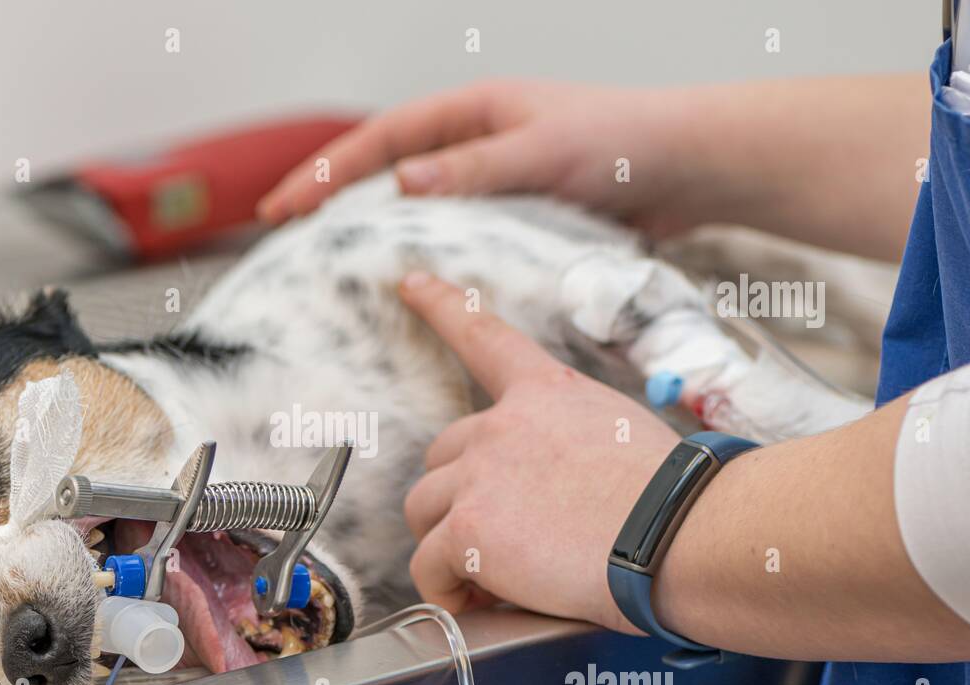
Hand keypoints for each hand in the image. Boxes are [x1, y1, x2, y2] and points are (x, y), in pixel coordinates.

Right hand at [258, 79, 705, 236]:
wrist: (687, 167)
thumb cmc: (622, 143)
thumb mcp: (542, 150)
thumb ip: (475, 170)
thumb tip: (401, 184)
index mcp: (471, 113)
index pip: (379, 141)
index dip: (326, 172)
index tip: (282, 206)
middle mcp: (473, 146)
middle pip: (384, 174)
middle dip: (332, 201)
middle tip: (282, 233)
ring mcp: (491, 184)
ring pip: (415, 211)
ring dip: (374, 233)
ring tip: (328, 267)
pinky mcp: (513, 218)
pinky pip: (455, 239)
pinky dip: (426, 258)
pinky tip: (406, 287)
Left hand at [398, 271, 678, 632]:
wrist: (683, 536)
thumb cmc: (675, 505)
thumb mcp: (627, 441)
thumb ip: (574, 449)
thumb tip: (563, 495)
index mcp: (547, 394)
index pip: (484, 337)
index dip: (441, 306)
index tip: (409, 281)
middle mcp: (503, 424)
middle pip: (442, 457)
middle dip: (460, 501)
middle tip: (501, 543)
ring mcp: (479, 474)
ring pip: (424, 513)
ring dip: (449, 548)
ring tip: (496, 580)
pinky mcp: (467, 528)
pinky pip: (427, 568)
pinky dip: (447, 593)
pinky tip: (483, 603)